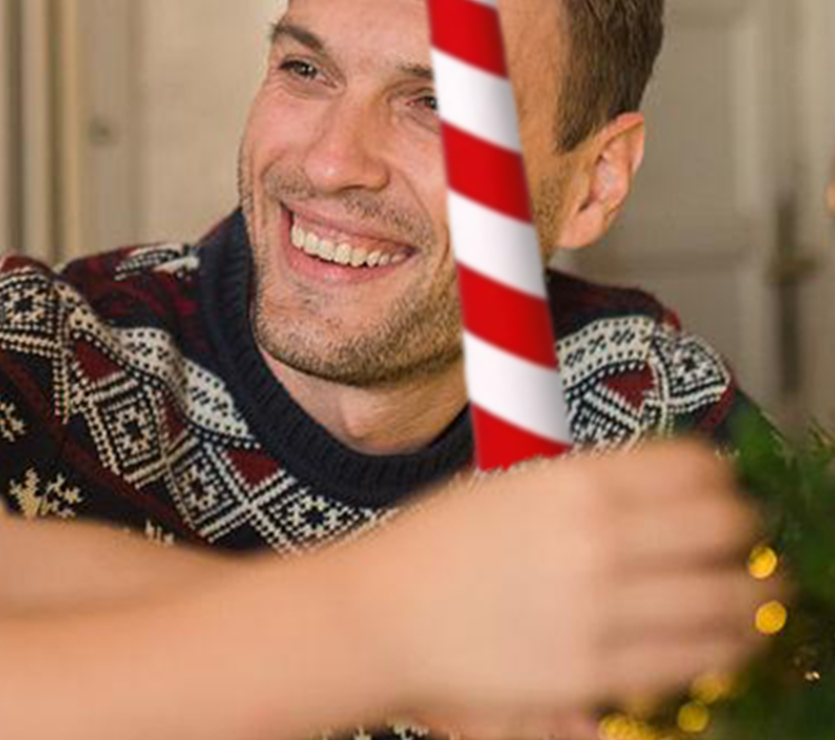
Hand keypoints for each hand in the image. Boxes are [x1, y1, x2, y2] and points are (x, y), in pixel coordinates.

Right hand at [374, 440, 770, 738]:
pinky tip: (725, 642)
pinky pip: (696, 660)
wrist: (384, 613)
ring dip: (754, 597)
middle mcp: (596, 538)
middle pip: (723, 528)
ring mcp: (601, 609)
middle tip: (749, 540)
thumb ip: (588, 494)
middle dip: (748, 533)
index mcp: (572, 481)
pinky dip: (725, 649)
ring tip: (755, 597)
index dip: (723, 477)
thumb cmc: (439, 547)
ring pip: (727, 601)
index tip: (725, 487)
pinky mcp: (597, 671)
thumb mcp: (514, 489)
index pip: (693, 468)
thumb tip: (668, 498)